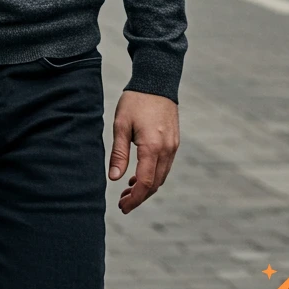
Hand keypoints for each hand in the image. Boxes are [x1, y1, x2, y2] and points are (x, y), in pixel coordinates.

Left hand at [109, 90, 179, 214]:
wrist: (157, 82)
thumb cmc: (135, 101)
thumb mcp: (121, 125)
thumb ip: (119, 153)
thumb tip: (114, 178)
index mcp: (152, 147)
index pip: (145, 183)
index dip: (134, 199)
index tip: (123, 207)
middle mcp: (167, 150)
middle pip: (155, 184)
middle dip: (139, 196)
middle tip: (122, 203)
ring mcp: (173, 146)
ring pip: (162, 176)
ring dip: (146, 187)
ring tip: (128, 190)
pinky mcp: (174, 142)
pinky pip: (165, 166)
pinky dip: (154, 175)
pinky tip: (140, 175)